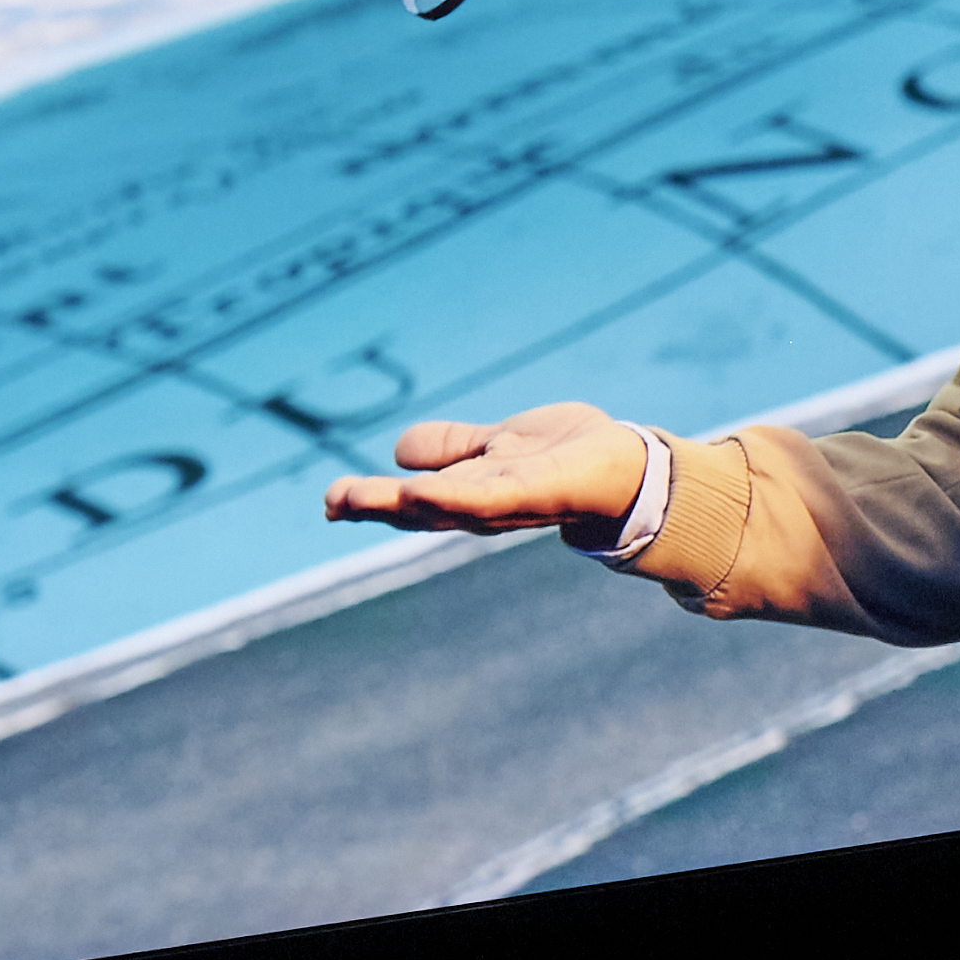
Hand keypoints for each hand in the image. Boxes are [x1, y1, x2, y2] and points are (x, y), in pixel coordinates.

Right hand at [326, 401, 648, 536]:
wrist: (629, 467)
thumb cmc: (562, 458)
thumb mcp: (495, 447)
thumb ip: (452, 449)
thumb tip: (399, 452)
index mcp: (469, 494)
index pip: (411, 503)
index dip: (370, 503)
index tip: (330, 500)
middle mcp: (484, 506)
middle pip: (422, 512)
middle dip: (377, 507)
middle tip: (333, 501)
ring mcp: (511, 502)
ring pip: (450, 507)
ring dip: (407, 506)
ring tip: (367, 498)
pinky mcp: (540, 490)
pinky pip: (493, 497)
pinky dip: (457, 496)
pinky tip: (423, 491)